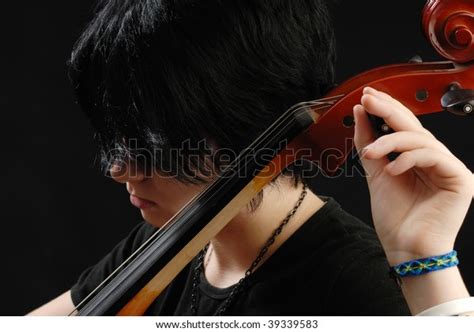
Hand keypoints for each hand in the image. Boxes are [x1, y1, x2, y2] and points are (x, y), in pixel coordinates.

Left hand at [353, 87, 473, 265]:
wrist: (405, 249)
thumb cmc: (394, 216)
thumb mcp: (375, 173)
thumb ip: (369, 143)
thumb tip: (360, 112)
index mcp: (417, 158)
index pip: (404, 126)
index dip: (387, 108)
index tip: (366, 95)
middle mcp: (436, 160)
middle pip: (414, 126)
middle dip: (388, 110)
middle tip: (368, 99)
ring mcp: (450, 168)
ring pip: (421, 140)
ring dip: (391, 141)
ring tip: (370, 152)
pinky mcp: (460, 179)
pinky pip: (434, 157)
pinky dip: (409, 159)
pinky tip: (392, 169)